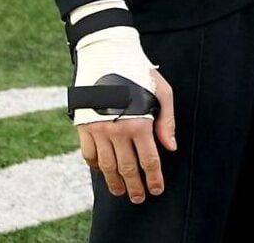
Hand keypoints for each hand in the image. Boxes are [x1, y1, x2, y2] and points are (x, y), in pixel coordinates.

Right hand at [78, 70, 176, 203]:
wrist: (106, 54)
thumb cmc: (138, 71)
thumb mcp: (162, 92)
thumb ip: (168, 121)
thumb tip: (170, 148)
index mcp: (140, 123)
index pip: (149, 160)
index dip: (154, 179)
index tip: (156, 190)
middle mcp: (118, 130)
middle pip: (128, 168)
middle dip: (135, 186)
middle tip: (138, 198)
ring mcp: (98, 130)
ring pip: (107, 166)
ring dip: (114, 182)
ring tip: (121, 192)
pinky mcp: (83, 126)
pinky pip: (88, 154)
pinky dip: (95, 166)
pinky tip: (102, 171)